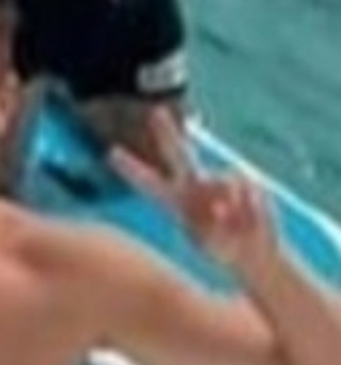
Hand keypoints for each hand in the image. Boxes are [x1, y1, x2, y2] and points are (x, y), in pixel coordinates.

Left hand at [112, 109, 278, 277]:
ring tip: (231, 225)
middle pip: (179, 155)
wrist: (253, 252)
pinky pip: (242, 188)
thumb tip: (220, 202)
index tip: (110, 154)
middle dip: (167, 134)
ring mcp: (218, 182)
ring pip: (219, 182)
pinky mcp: (243, 180)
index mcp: (177, 204)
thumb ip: (210, 223)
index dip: (133, 170)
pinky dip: (245, 205)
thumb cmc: (225, 251)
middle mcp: (194, 188)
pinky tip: (246, 218)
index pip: (151, 185)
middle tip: (156, 112)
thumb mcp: (211, 244)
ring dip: (226, 206)